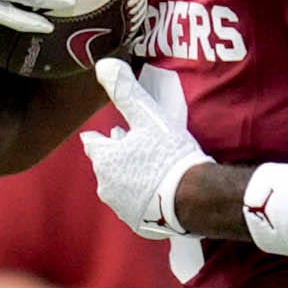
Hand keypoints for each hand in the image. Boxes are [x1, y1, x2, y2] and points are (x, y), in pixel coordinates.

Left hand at [81, 58, 211, 239]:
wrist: (194, 199)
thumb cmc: (169, 156)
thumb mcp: (148, 116)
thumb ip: (125, 91)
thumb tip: (103, 64)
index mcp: (104, 159)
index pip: (93, 144)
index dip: (102, 137)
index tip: (108, 134)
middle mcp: (106, 185)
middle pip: (106, 167)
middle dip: (117, 157)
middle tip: (135, 148)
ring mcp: (121, 207)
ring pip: (120, 187)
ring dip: (130, 178)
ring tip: (149, 170)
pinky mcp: (139, 224)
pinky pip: (137, 206)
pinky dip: (143, 198)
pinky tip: (159, 192)